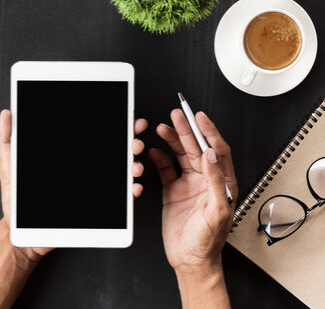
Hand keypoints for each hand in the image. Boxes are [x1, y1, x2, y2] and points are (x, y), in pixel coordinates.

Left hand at [0, 110, 147, 261]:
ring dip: (134, 166)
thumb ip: (9, 139)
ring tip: (134, 166)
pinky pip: (118, 202)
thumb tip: (7, 113)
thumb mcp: (10, 165)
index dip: (115, 124)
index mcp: (70, 157)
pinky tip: (132, 188)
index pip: (96, 136)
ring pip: (121, 173)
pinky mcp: (96, 210)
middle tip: (134, 140)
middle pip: (115, 151)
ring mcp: (93, 188)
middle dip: (131, 142)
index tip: (127, 116)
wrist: (19, 231)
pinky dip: (130, 194)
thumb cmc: (16, 199)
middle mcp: (84, 170)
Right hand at [149, 109, 237, 272]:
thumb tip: (211, 155)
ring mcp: (189, 184)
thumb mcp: (217, 211)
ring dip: (172, 141)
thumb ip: (215, 182)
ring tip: (162, 128)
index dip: (209, 132)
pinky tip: (154, 152)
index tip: (199, 117)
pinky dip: (159, 159)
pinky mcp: (174, 191)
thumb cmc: (208, 241)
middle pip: (197, 148)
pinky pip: (166, 169)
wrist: (190, 259)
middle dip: (187, 130)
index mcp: (222, 183)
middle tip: (177, 115)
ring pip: (181, 155)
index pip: (217, 150)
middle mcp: (206, 180)